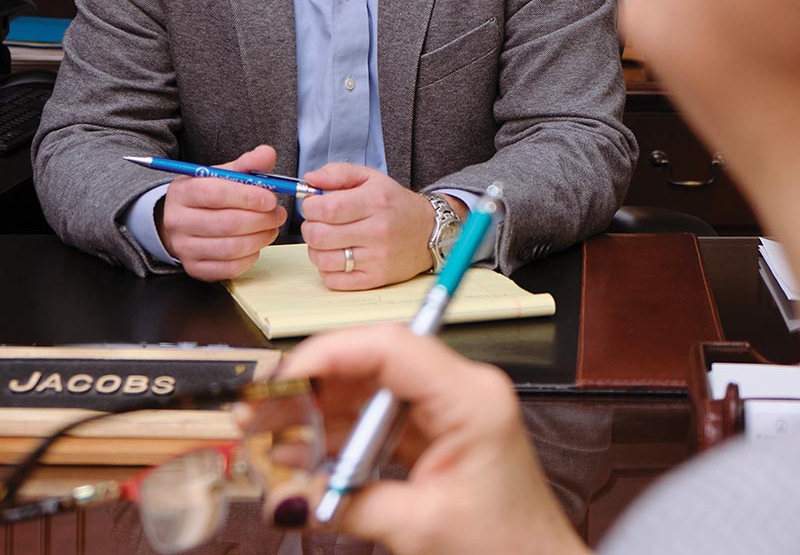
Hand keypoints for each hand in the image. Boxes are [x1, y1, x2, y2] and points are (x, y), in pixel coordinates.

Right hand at [158, 145, 286, 280]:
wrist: (178, 221)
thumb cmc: (205, 196)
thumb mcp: (220, 174)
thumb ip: (245, 164)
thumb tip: (267, 154)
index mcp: (183, 192)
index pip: (216, 194)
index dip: (248, 197)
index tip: (271, 199)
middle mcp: (178, 221)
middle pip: (226, 223)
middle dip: (260, 220)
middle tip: (278, 214)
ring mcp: (184, 248)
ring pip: (230, 248)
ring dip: (260, 239)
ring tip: (271, 228)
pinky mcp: (194, 269)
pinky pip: (228, 269)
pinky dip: (249, 258)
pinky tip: (256, 245)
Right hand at [272, 325, 587, 554]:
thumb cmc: (509, 550)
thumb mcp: (422, 528)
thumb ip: (349, 503)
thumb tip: (285, 496)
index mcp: (471, 396)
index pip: (391, 346)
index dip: (330, 353)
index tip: (283, 376)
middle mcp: (460, 389)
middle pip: (372, 363)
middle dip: (312, 386)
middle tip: (259, 407)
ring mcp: (447, 410)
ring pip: (368, 390)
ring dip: (317, 413)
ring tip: (266, 435)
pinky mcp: (435, 433)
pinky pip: (376, 420)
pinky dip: (337, 437)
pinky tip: (299, 455)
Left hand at [300, 165, 458, 289]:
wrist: (428, 231)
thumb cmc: (395, 204)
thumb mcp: (370, 178)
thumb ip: (337, 173)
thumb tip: (309, 180)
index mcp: (374, 202)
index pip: (327, 208)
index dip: (310, 207)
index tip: (312, 205)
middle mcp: (377, 231)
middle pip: (320, 235)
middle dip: (310, 227)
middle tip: (317, 222)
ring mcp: (376, 258)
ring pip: (322, 259)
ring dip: (315, 249)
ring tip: (326, 240)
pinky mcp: (375, 279)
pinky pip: (333, 280)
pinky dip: (326, 268)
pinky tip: (336, 256)